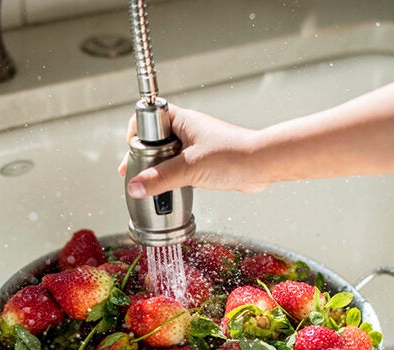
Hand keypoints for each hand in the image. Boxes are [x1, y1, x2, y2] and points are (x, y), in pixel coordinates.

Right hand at [118, 105, 269, 196]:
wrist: (262, 165)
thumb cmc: (233, 156)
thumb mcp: (189, 168)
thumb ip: (160, 178)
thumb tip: (135, 186)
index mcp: (182, 120)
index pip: (149, 117)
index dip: (137, 132)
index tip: (131, 150)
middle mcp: (188, 130)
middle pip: (155, 140)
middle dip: (144, 156)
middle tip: (135, 174)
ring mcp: (197, 146)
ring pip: (168, 155)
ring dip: (159, 169)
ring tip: (150, 185)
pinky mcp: (205, 161)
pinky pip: (182, 167)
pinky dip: (173, 177)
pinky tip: (171, 189)